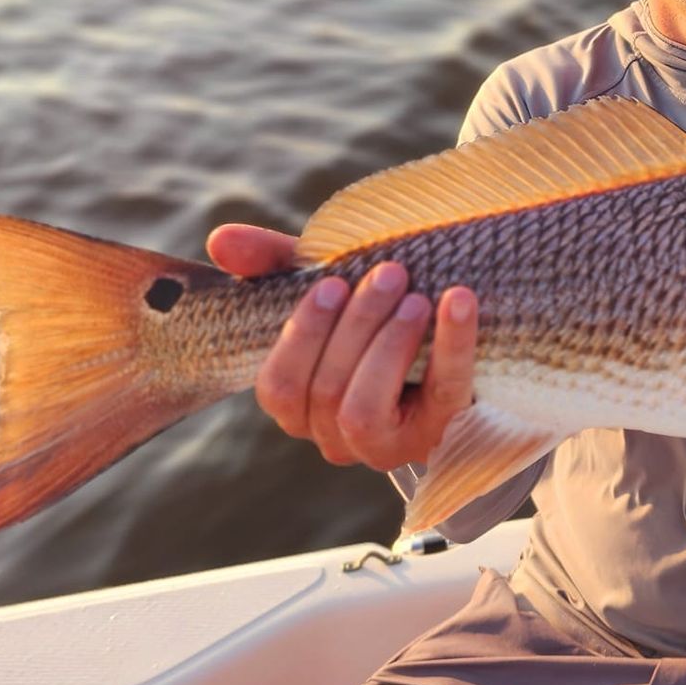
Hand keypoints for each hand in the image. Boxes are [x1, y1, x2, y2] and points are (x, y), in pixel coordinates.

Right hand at [206, 223, 477, 470]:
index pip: (279, 386)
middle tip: (389, 273)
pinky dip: (452, 343)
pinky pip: (443, 393)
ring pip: (363, 411)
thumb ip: (276, 264)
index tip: (331, 282)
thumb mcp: (331, 288)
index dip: (302, 335)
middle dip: (356, 325)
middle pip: (325, 390)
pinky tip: (458, 301)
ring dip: (390, 345)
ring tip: (417, 298)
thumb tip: (220, 239)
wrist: (465, 346)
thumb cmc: (377, 320)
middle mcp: (334, 436)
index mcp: (300, 405)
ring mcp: (386, 445)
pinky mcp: (441, 434)